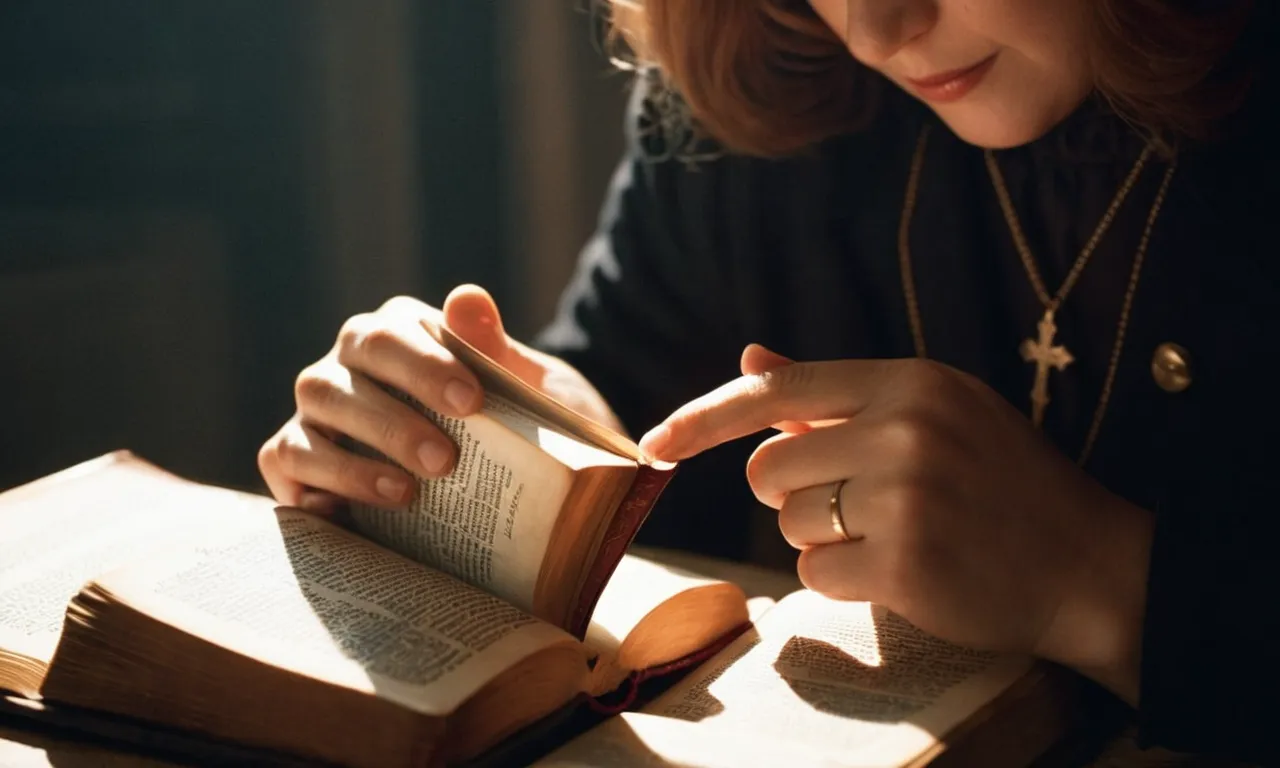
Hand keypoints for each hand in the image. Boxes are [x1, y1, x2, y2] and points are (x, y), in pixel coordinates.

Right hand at [258, 285, 617, 512]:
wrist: (513, 473)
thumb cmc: (513, 421)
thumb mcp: (524, 386)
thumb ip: (495, 348)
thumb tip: (467, 299)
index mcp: (395, 333)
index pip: (390, 334)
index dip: (424, 366)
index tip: (471, 403)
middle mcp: (345, 366)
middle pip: (341, 380)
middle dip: (392, 423)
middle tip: (445, 462)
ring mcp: (317, 413)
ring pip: (309, 424)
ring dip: (353, 463)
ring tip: (407, 494)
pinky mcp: (297, 459)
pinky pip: (284, 465)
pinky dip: (311, 487)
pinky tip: (348, 515)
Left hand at [640, 344, 1152, 701]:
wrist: (1089, 563)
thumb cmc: (1001, 481)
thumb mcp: (931, 411)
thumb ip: (835, 390)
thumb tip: (749, 357)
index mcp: (908, 381)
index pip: (777, 390)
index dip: (704, 418)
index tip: (654, 444)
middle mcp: (904, 428)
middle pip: (771, 467)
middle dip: (796, 493)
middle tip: (860, 502)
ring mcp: (907, 496)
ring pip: (789, 522)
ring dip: (823, 538)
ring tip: (893, 532)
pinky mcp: (906, 564)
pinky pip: (816, 574)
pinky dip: (844, 581)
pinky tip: (900, 570)